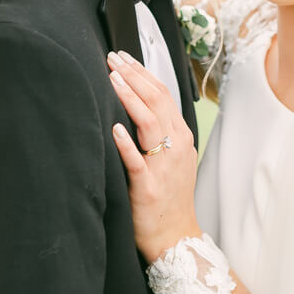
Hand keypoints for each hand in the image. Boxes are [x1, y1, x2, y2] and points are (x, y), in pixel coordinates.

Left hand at [108, 52, 200, 262]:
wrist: (175, 237)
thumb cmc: (169, 197)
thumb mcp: (172, 158)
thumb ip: (160, 132)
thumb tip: (138, 102)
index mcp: (181, 137)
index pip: (163, 95)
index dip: (143, 73)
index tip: (122, 57)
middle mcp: (176, 147)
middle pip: (157, 101)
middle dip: (134, 76)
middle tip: (112, 58)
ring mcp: (164, 167)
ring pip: (150, 123)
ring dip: (130, 98)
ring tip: (112, 79)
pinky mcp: (149, 188)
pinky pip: (138, 161)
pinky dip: (127, 143)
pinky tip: (114, 128)